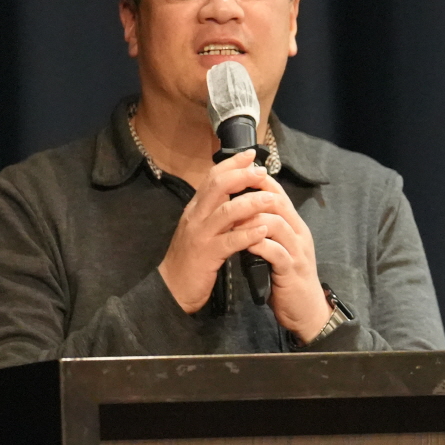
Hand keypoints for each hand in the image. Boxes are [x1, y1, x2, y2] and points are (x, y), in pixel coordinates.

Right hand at [156, 152, 330, 338]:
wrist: (172, 288)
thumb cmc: (191, 259)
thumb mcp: (200, 229)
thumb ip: (213, 211)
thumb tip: (234, 194)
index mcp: (195, 208)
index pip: (212, 177)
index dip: (232, 164)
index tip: (251, 155)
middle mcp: (196, 216)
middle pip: (218, 186)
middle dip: (242, 176)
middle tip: (262, 173)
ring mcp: (201, 235)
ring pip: (227, 211)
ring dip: (251, 203)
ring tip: (271, 199)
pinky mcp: (207, 255)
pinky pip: (230, 240)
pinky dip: (248, 234)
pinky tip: (263, 230)